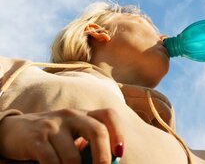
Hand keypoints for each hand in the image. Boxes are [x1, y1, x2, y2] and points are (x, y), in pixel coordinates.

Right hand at [0, 109, 123, 163]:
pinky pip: (52, 162)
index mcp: (84, 114)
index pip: (109, 115)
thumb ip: (88, 146)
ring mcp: (54, 125)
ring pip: (73, 156)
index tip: (120, 154)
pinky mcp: (36, 138)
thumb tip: (109, 162)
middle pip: (97, 131)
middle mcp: (72, 115)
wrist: (14, 130)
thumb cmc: (52, 137)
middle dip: (103, 157)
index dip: (119, 133)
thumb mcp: (72, 137)